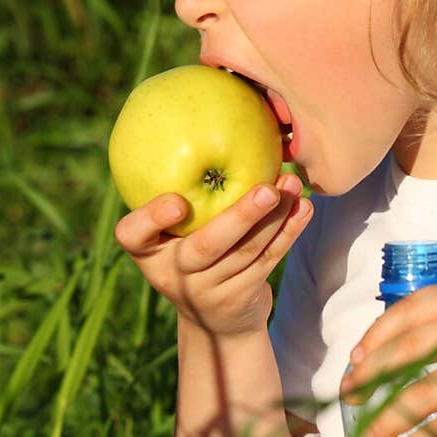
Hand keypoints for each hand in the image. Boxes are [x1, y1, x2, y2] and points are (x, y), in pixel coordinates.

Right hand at [114, 171, 312, 336]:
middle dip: (240, 217)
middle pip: (206, 246)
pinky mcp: (238, 299)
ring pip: (246, 253)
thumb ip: (181, 190)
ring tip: (292, 186)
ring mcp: (206, 292)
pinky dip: (288, 232)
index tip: (177, 200)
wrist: (214, 320)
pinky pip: (267, 261)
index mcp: (146, 251)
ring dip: (274, 218)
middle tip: (268, 189)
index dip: (151, 218)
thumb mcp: (173, 231)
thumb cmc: (190, 250)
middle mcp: (172, 274)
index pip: (133, 235)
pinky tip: (303, 208)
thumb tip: (215, 115)